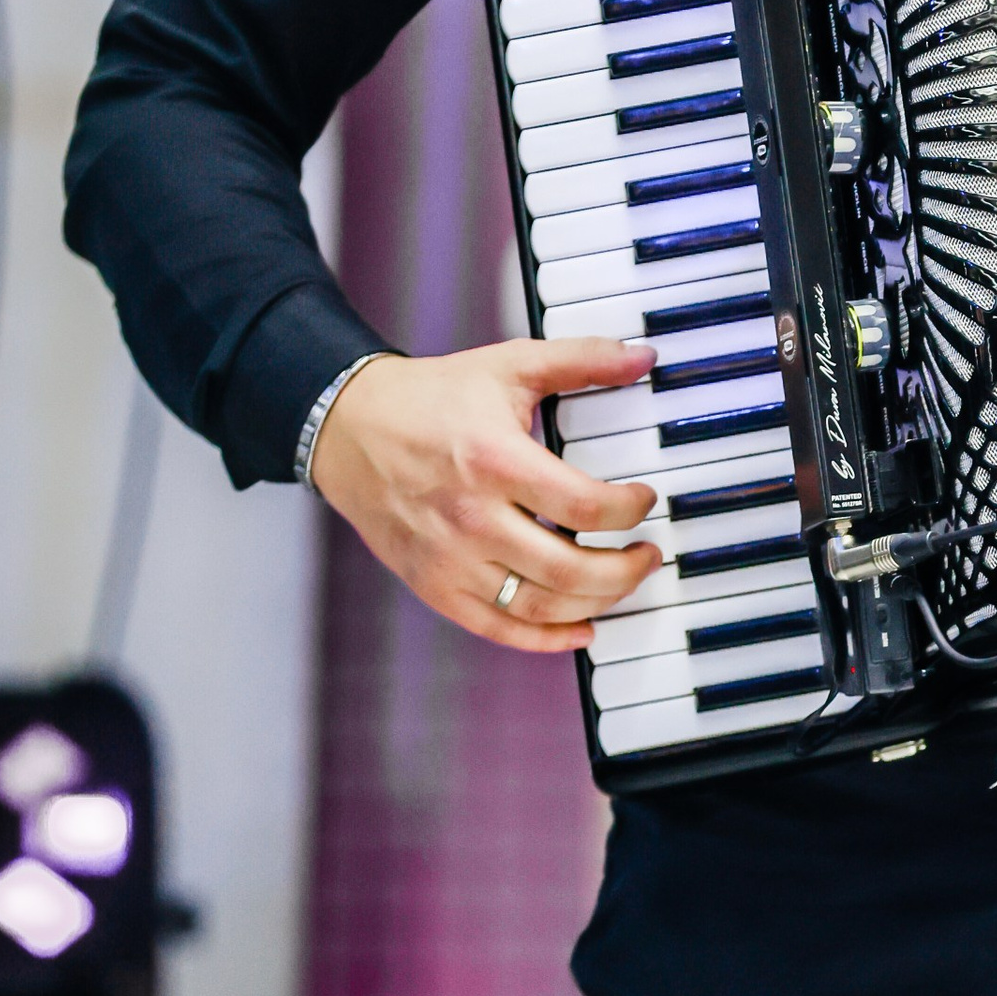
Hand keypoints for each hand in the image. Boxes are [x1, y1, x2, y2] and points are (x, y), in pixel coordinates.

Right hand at [309, 338, 661, 650]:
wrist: (349, 428)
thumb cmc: (431, 398)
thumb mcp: (509, 365)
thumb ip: (581, 359)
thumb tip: (643, 357)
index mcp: (494, 460)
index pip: (584, 506)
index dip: (629, 510)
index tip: (643, 501)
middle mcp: (471, 518)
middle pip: (568, 569)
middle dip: (624, 570)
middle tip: (647, 555)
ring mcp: (449, 559)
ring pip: (539, 606)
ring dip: (596, 603)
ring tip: (621, 582)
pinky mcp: (432, 585)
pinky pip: (497, 627)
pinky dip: (546, 638)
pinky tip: (580, 628)